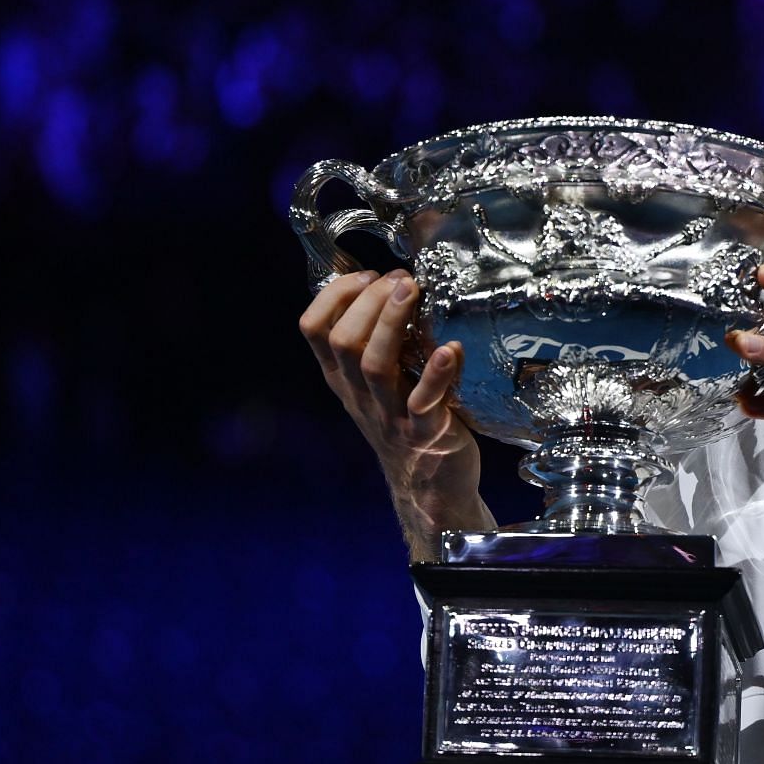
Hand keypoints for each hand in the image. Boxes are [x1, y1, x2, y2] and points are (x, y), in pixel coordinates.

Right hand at [298, 269, 487, 555]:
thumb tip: (392, 284)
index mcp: (343, 379)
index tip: (366, 274)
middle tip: (400, 279)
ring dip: (392, 323)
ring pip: (375, 366)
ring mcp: (389, 415)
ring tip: (413, 291)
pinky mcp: (424, 434)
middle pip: (343, 342)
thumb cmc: (408, 423)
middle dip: (369, 302)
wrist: (431, 489)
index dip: (334, 295)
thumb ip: (379, 343)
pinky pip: (423, 403)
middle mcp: (359, 395)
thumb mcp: (381, 384)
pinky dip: (436, 374)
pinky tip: (450, 350)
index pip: (313, 330)